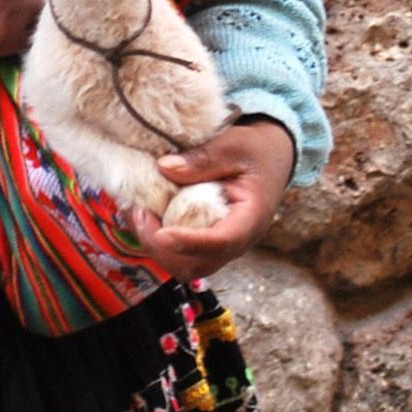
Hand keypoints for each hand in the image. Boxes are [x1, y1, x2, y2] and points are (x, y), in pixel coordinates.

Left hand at [127, 116, 295, 280]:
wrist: (272, 158)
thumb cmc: (256, 151)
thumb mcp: (234, 145)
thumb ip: (203, 158)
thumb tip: (164, 167)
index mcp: (250, 218)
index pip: (222, 242)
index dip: (190, 242)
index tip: (162, 234)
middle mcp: (237, 240)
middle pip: (198, 265)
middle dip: (164, 249)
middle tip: (141, 215)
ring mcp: (221, 244)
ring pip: (186, 266)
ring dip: (158, 247)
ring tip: (140, 214)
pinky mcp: (207, 240)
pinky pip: (182, 254)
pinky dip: (159, 242)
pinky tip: (147, 215)